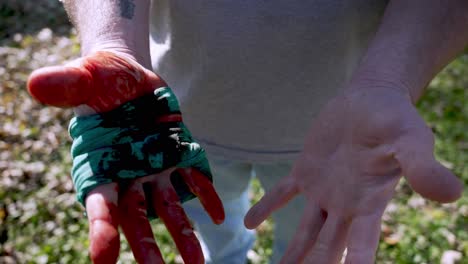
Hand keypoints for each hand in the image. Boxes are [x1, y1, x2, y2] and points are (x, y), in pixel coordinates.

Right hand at [27, 51, 224, 263]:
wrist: (129, 77)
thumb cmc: (100, 79)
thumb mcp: (84, 77)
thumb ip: (66, 85)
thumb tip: (36, 84)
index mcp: (99, 165)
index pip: (98, 201)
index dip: (100, 228)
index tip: (103, 259)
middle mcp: (128, 175)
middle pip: (136, 216)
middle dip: (145, 245)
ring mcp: (155, 168)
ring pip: (168, 206)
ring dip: (182, 234)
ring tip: (196, 263)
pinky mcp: (178, 156)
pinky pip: (193, 180)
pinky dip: (205, 196)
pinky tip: (218, 214)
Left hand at [244, 85, 462, 263]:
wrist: (371, 97)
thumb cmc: (394, 118)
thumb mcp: (411, 141)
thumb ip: (422, 167)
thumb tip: (453, 194)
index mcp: (370, 203)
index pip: (360, 246)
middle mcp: (346, 204)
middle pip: (327, 248)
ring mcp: (324, 190)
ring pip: (305, 230)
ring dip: (292, 252)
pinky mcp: (306, 171)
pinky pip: (284, 193)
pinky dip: (267, 206)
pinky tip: (250, 223)